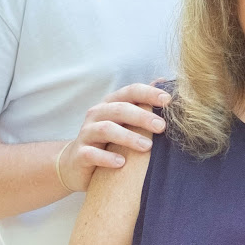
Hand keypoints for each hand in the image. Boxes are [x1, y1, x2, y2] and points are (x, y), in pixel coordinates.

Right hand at [56, 83, 170, 191]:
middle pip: (120, 109)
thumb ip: (142, 103)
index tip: (168, 100)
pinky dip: (107, 158)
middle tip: (161, 126)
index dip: (149, 93)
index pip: (131, 91)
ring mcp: (87, 133)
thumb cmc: (109, 140)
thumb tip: (162, 80)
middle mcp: (97, 114)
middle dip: (142, 116)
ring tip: (147, 146)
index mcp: (112, 103)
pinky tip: (122, 163)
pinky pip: (92, 154)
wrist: (76, 164)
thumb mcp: (126, 120)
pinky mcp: (79, 154)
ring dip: (128, 137)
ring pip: (106, 129)